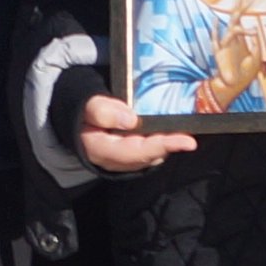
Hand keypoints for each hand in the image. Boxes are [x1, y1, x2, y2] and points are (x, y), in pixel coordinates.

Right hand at [78, 94, 196, 174]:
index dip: (162, 146)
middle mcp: (113, 160)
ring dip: (168, 146)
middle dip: (170, 147)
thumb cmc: (82, 110)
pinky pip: (149, 153)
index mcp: (100, 149)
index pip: (135, 151)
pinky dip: (162, 144)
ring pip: (151, 157)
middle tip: (191, 137)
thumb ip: (103, 111)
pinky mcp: (129, 156)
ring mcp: (122, 160)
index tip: (187, 141)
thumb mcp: (86, 105)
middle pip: (147, 157)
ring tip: (186, 134)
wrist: (75, 118)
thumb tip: (131, 120)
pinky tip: (173, 133)